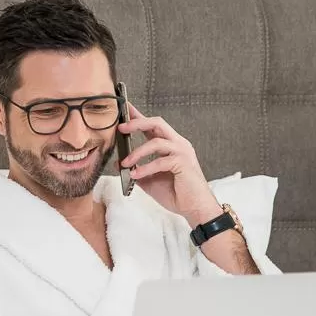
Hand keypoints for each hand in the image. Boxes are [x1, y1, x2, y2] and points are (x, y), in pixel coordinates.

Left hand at [119, 104, 222, 225]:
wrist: (195, 208)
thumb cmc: (176, 193)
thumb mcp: (150, 180)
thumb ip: (137, 169)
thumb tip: (120, 163)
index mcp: (170, 145)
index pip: (153, 126)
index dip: (138, 116)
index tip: (124, 108)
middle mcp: (177, 144)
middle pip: (157, 123)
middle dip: (137, 123)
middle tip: (121, 128)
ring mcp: (182, 152)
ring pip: (156, 142)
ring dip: (137, 152)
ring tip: (125, 163)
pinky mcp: (183, 163)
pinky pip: (160, 161)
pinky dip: (145, 168)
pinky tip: (136, 175)